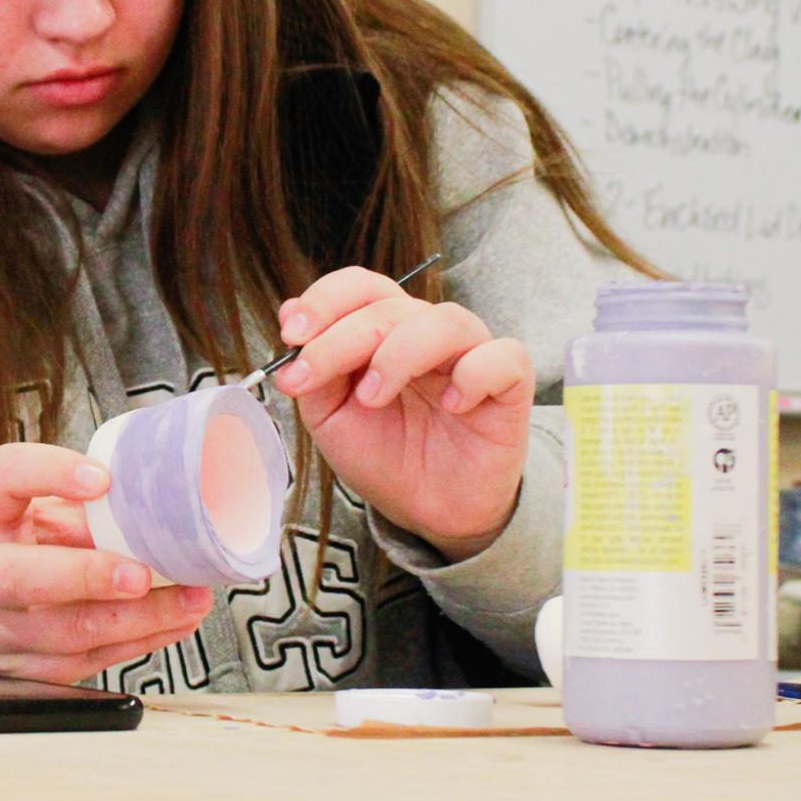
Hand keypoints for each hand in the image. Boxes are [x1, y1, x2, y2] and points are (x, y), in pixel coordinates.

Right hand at [0, 443, 212, 683]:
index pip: (1, 479)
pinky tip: (177, 621)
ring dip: (138, 617)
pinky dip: (142, 641)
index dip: (47, 474)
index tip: (101, 479)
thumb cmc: (11, 557)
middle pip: (17, 577)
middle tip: (140, 573)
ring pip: (66, 633)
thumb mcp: (31, 520)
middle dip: (85, 576)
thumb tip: (158, 505)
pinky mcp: (30, 673)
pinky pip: (91, 661)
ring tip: (190, 599)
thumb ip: (80, 512)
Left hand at [272, 268, 533, 560]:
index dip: (325, 301)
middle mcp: (428, 332)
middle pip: (391, 307)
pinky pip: (502, 357)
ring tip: (374, 397)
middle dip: (342, 339)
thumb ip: (315, 371)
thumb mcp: (332, 417)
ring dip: (399, 354)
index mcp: (385, 330)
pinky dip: (473, 376)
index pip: (361, 288)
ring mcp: (472, 353)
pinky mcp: (511, 383)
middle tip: (312, 378)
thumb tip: (289, 315)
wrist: (429, 511)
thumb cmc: (385, 456)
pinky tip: (452, 406)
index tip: (291, 334)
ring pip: (445, 322)